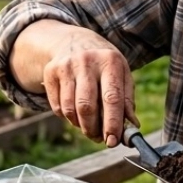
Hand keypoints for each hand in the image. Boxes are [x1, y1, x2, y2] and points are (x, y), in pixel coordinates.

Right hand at [41, 31, 137, 146]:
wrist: (74, 41)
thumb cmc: (104, 66)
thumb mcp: (121, 75)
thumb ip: (126, 101)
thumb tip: (132, 128)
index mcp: (110, 61)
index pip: (111, 98)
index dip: (112, 123)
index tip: (113, 141)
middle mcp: (87, 61)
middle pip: (87, 107)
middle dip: (93, 129)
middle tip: (99, 138)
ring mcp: (66, 66)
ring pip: (70, 109)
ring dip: (80, 125)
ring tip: (88, 126)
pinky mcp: (50, 72)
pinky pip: (58, 107)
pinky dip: (68, 117)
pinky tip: (75, 112)